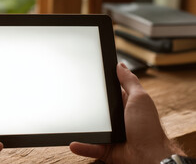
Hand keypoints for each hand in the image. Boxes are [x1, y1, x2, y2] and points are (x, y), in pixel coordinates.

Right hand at [69, 63, 184, 163]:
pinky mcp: (104, 148)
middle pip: (96, 109)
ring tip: (70, 122)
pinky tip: (73, 142)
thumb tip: (120, 65)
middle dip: (85, 106)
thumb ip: (129, 81)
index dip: (97, 86)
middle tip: (72, 99)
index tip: (83, 78)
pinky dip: (81, 146)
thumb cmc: (149, 129)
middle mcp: (116, 120)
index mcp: (125, 105)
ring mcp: (109, 134)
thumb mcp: (140, 98)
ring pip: (90, 128)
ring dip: (81, 127)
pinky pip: (89, 146)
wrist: (148, 157)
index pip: (108, 93)